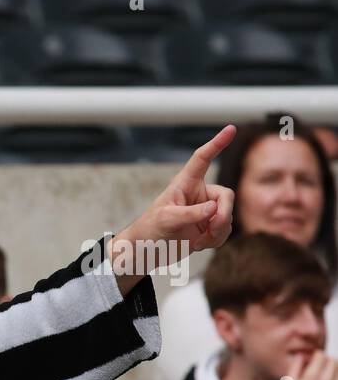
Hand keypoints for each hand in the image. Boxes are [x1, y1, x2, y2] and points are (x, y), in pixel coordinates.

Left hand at [108, 124, 236, 288]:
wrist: (148, 250)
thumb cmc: (150, 229)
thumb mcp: (166, 220)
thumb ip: (190, 214)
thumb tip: (214, 208)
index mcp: (185, 183)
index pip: (202, 159)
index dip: (217, 143)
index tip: (231, 128)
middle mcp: (199, 194)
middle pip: (226, 196)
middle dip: (223, 214)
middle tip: (212, 229)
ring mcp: (206, 210)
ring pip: (228, 215)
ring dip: (218, 231)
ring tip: (199, 242)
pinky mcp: (209, 226)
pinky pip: (225, 230)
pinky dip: (217, 240)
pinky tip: (200, 245)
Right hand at [282, 351, 337, 379]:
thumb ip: (294, 368)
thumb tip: (300, 356)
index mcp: (312, 377)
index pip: (320, 356)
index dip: (315, 355)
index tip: (312, 359)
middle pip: (333, 361)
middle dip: (326, 361)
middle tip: (319, 366)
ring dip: (334, 370)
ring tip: (325, 375)